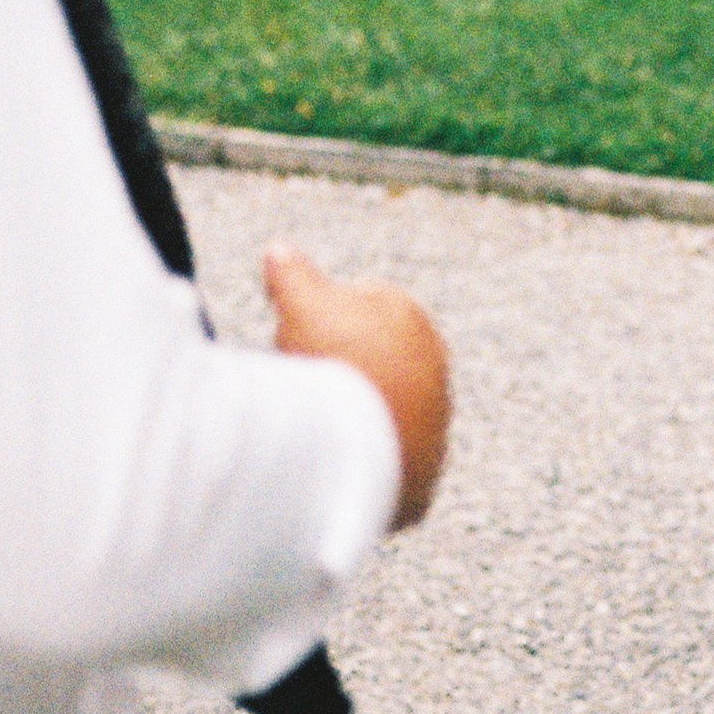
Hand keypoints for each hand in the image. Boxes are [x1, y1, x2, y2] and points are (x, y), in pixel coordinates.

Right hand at [263, 247, 450, 529]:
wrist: (361, 441)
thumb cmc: (333, 363)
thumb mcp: (301, 305)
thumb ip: (291, 273)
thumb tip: (278, 249)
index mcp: (408, 314)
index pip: (359, 305)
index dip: (318, 320)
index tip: (294, 338)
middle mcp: (431, 360)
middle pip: (373, 359)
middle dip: (342, 365)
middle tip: (301, 382)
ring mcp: (435, 413)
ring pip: (385, 408)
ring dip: (355, 413)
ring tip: (314, 425)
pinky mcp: (429, 464)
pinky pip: (391, 456)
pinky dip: (365, 457)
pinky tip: (334, 460)